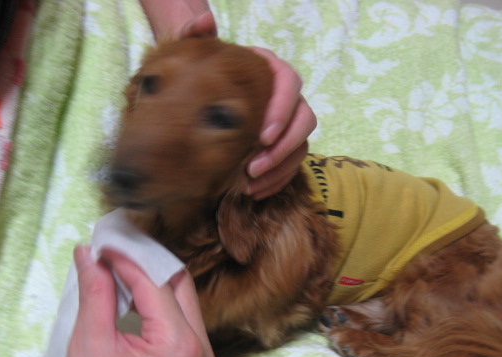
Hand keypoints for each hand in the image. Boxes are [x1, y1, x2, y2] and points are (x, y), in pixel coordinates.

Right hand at [6, 246, 214, 356]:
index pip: (157, 285)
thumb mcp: (90, 345)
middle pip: (181, 289)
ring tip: (121, 274)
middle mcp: (203, 351)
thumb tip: (89, 255)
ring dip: (156, 287)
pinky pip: (184, 327)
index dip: (127, 261)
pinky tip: (136, 302)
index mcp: (181, 344)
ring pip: (185, 306)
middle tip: (115, 254)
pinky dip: (162, 310)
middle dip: (148, 267)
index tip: (103, 246)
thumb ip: (95, 293)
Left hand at [140, 1, 316, 198]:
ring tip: (250, 183)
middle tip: (254, 166)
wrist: (203, 89)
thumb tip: (203, 20)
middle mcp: (287, 98)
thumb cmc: (204, 69)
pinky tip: (254, 191)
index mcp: (273, 71)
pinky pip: (290, 165)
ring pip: (301, 147)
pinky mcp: (282, 146)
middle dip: (283, 147)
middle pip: (304, 121)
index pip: (291, 85)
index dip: (282, 111)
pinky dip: (276, 180)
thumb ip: (197, 32)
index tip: (262, 135)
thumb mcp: (197, 49)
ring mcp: (288, 124)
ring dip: (280, 168)